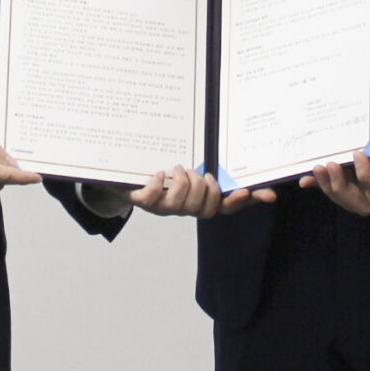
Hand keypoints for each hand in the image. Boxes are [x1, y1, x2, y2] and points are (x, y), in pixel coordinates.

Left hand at [128, 165, 273, 219]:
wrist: (124, 179)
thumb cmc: (163, 174)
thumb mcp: (191, 168)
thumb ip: (214, 166)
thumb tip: (241, 159)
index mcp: (198, 199)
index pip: (224, 207)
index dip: (237, 203)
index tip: (245, 191)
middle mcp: (183, 207)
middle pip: (206, 211)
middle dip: (207, 191)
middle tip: (200, 173)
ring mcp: (163, 206)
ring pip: (181, 206)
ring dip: (184, 185)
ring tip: (179, 168)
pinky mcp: (143, 201)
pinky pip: (152, 199)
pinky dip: (158, 185)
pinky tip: (160, 173)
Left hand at [299, 81, 369, 216]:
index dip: (368, 178)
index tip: (356, 154)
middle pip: (365, 201)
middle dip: (343, 190)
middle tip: (329, 166)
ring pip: (352, 196)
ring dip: (332, 187)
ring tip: (317, 168)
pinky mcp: (362, 165)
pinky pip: (344, 181)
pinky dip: (325, 182)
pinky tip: (308, 177)